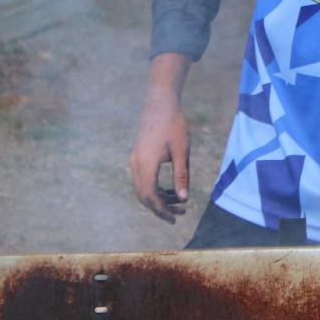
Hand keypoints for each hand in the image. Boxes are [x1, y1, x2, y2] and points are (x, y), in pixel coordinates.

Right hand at [129, 84, 190, 223]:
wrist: (160, 102)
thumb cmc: (174, 124)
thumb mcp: (181, 151)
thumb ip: (181, 175)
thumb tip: (184, 198)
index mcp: (146, 164)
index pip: (150, 196)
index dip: (162, 210)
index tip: (176, 218)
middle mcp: (136, 164)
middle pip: (144, 195)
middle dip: (160, 208)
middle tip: (180, 214)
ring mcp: (135, 160)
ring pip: (142, 188)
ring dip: (158, 198)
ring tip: (179, 203)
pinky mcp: (138, 156)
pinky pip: (143, 179)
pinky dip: (155, 188)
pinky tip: (171, 190)